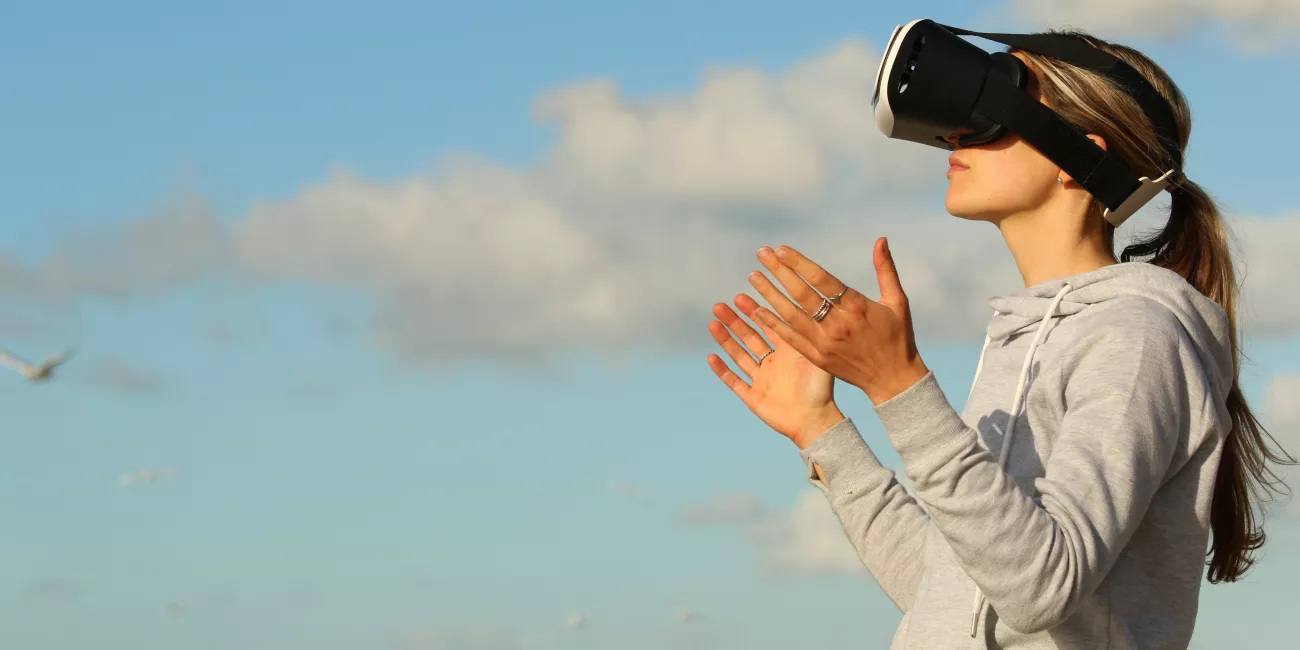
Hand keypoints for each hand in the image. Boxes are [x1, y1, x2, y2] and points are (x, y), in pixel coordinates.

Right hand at [707, 294, 845, 449]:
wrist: (816, 421)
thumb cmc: (821, 389)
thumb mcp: (815, 355)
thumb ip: (806, 333)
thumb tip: (803, 304)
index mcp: (787, 352)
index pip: (767, 326)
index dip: (753, 311)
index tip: (740, 296)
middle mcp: (772, 363)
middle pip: (749, 337)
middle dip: (734, 321)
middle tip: (720, 306)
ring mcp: (761, 380)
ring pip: (738, 355)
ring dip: (725, 340)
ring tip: (713, 323)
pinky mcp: (753, 397)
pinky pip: (734, 381)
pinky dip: (723, 370)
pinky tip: (712, 357)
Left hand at [744, 237, 929, 406]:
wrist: (893, 380)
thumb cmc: (898, 337)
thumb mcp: (897, 302)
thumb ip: (885, 270)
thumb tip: (880, 239)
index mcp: (857, 308)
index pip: (822, 280)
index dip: (799, 263)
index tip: (780, 250)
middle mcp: (838, 325)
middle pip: (802, 294)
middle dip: (780, 272)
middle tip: (761, 254)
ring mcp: (825, 343)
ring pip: (791, 315)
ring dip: (770, 295)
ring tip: (753, 277)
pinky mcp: (817, 358)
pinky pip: (790, 338)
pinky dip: (773, 324)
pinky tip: (758, 310)